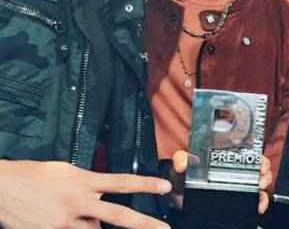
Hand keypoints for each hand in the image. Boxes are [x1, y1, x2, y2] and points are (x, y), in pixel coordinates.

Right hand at [0, 159, 171, 228]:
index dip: (147, 184)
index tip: (166, 187)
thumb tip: (102, 197)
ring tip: (73, 213)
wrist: (1, 188)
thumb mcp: (65, 171)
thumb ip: (87, 184)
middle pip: (118, 215)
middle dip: (144, 224)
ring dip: (94, 227)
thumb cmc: (32, 176)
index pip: (122, 182)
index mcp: (83, 181)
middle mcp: (77, 201)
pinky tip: (65, 221)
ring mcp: (64, 221)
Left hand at [170, 151, 270, 213]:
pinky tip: (259, 205)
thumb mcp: (182, 165)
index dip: (257, 155)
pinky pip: (256, 199)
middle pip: (259, 166)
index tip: (259, 161)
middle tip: (260, 176)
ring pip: (261, 181)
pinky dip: (261, 202)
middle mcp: (236, 170)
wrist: (180, 198)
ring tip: (259, 188)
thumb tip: (182, 163)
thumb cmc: (183, 177)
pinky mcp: (238, 199)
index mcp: (226, 158)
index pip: (247, 152)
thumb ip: (181, 159)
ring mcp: (239, 185)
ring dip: (264, 183)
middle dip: (264, 170)